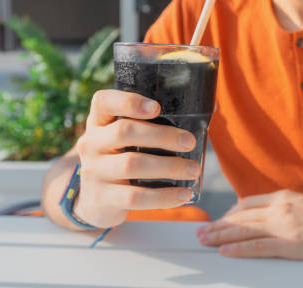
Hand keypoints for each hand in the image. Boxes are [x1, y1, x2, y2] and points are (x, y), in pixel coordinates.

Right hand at [72, 90, 199, 228]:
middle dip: (162, 136)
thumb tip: (211, 105)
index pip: (103, 101)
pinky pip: (135, 197)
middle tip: (190, 142)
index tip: (157, 107)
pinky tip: (184, 195)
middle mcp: (91, 143)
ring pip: (132, 164)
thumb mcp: (130, 138)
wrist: (96, 201)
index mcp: (99, 121)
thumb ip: (158, 122)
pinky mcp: (101, 198)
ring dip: (169, 166)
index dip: (128, 101)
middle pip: (124, 131)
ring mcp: (93, 171)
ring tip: (194, 169)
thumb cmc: (124, 157)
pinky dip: (164, 196)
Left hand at [196, 190, 302, 260]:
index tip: (219, 220)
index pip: (248, 203)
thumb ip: (288, 207)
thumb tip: (269, 214)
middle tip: (201, 231)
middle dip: (218, 224)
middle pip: (241, 216)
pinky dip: (239, 248)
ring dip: (220, 235)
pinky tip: (226, 251)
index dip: (230, 213)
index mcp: (285, 197)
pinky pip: (258, 246)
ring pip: (244, 230)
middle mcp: (281, 208)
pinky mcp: (292, 244)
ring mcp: (285, 226)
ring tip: (204, 240)